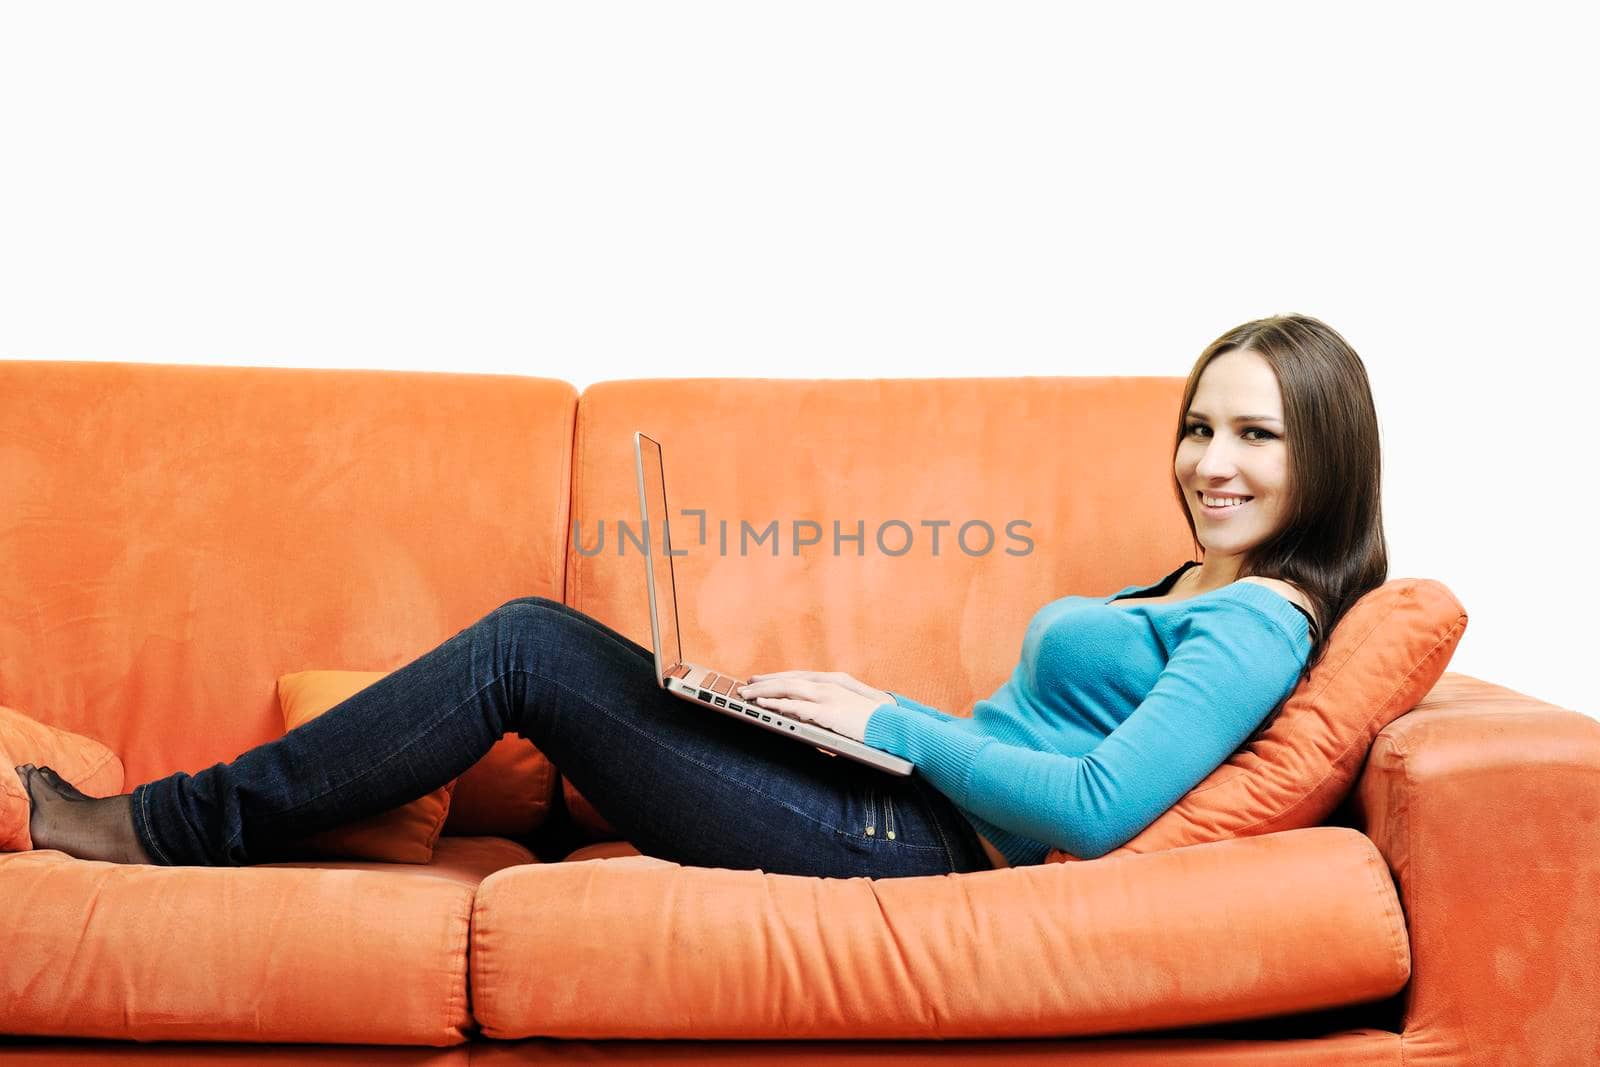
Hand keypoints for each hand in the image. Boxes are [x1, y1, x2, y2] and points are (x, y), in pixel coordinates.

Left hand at [736, 670, 894, 743]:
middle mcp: (828, 684)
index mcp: (832, 682)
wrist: (893, 725)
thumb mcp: (845, 711)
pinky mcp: (828, 711)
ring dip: (764, 692)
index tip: (759, 680)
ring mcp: (828, 696)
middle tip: (744, 687)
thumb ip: (826, 710)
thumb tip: (808, 717)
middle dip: (764, 684)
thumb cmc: (872, 722)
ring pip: (788, 689)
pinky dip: (778, 705)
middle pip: (788, 680)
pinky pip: (797, 707)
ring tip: (746, 696)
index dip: (776, 678)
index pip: (797, 677)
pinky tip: (764, 706)